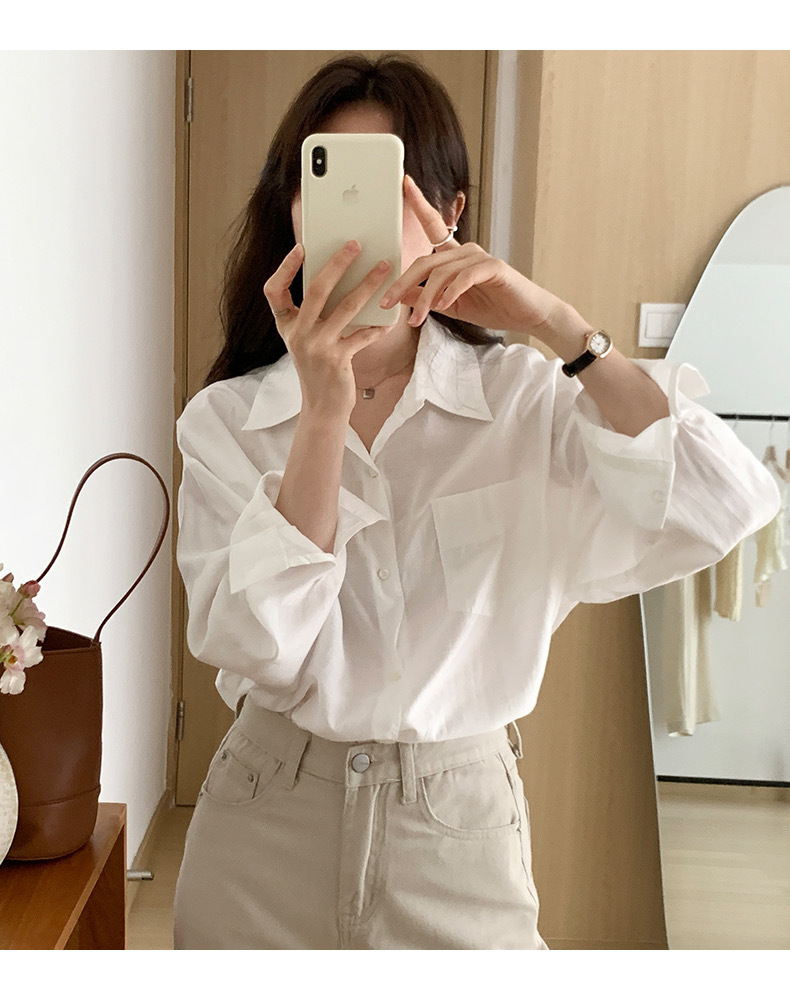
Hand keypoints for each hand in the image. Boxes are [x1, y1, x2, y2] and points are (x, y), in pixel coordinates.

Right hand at [263, 241, 393, 419]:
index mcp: (287, 326)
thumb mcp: (308, 339)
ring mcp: (316, 347)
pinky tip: (391, 319)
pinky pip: (363, 335)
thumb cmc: (319, 368)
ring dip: (368, 285)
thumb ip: (316, 314)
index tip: (301, 248)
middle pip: (315, 290)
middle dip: (337, 263)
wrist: (322, 408)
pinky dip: (378, 326)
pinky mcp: (337, 360)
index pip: (273, 291)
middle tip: (355, 245)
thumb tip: (342, 279)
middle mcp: (297, 334)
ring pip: (345, 307)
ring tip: (384, 268)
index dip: (284, 268)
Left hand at [380, 175, 560, 334]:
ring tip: (418, 319)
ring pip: (441, 272)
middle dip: (403, 281)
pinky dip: (451, 291)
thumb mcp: (450, 306)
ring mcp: (481, 256)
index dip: (419, 203)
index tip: (405, 182)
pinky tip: (445, 305)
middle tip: (386, 302)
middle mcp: (466, 251)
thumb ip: (426, 298)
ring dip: (426, 298)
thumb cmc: (493, 308)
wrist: (528, 316)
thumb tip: (400, 293)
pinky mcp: (494, 267)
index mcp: (456, 256)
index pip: (434, 226)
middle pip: (426, 259)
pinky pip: (465, 276)